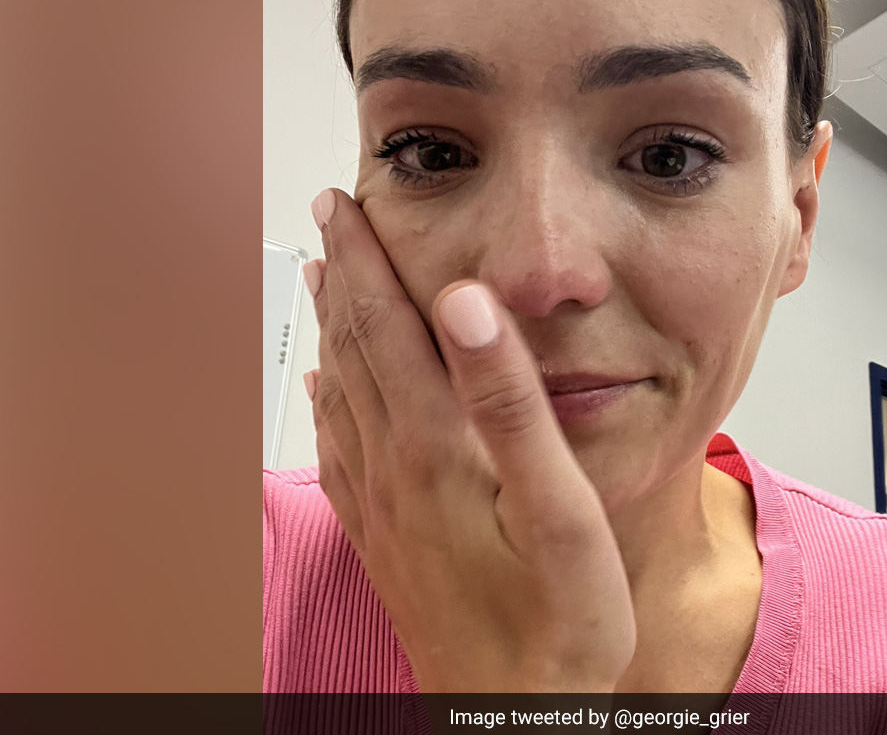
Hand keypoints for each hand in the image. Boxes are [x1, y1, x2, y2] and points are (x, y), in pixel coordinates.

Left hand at [303, 189, 635, 691]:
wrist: (516, 718)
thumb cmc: (559, 624)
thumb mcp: (560, 508)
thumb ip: (510, 401)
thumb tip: (467, 305)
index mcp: (437, 449)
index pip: (388, 327)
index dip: (366, 259)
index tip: (346, 204)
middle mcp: (396, 470)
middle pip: (357, 350)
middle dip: (343, 276)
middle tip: (330, 221)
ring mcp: (384, 508)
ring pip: (343, 395)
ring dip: (332, 329)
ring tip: (325, 283)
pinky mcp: (385, 541)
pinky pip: (340, 455)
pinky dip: (328, 406)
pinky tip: (326, 394)